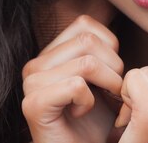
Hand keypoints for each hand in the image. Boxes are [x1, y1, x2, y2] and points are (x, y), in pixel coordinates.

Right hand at [22, 15, 123, 142]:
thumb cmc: (95, 122)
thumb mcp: (103, 77)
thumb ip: (103, 50)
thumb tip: (117, 24)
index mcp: (49, 53)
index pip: (85, 24)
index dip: (110, 48)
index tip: (111, 75)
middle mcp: (35, 64)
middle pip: (88, 41)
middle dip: (114, 68)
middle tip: (112, 93)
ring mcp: (31, 83)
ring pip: (87, 62)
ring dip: (108, 85)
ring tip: (102, 102)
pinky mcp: (33, 104)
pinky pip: (76, 86)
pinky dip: (90, 102)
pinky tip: (83, 113)